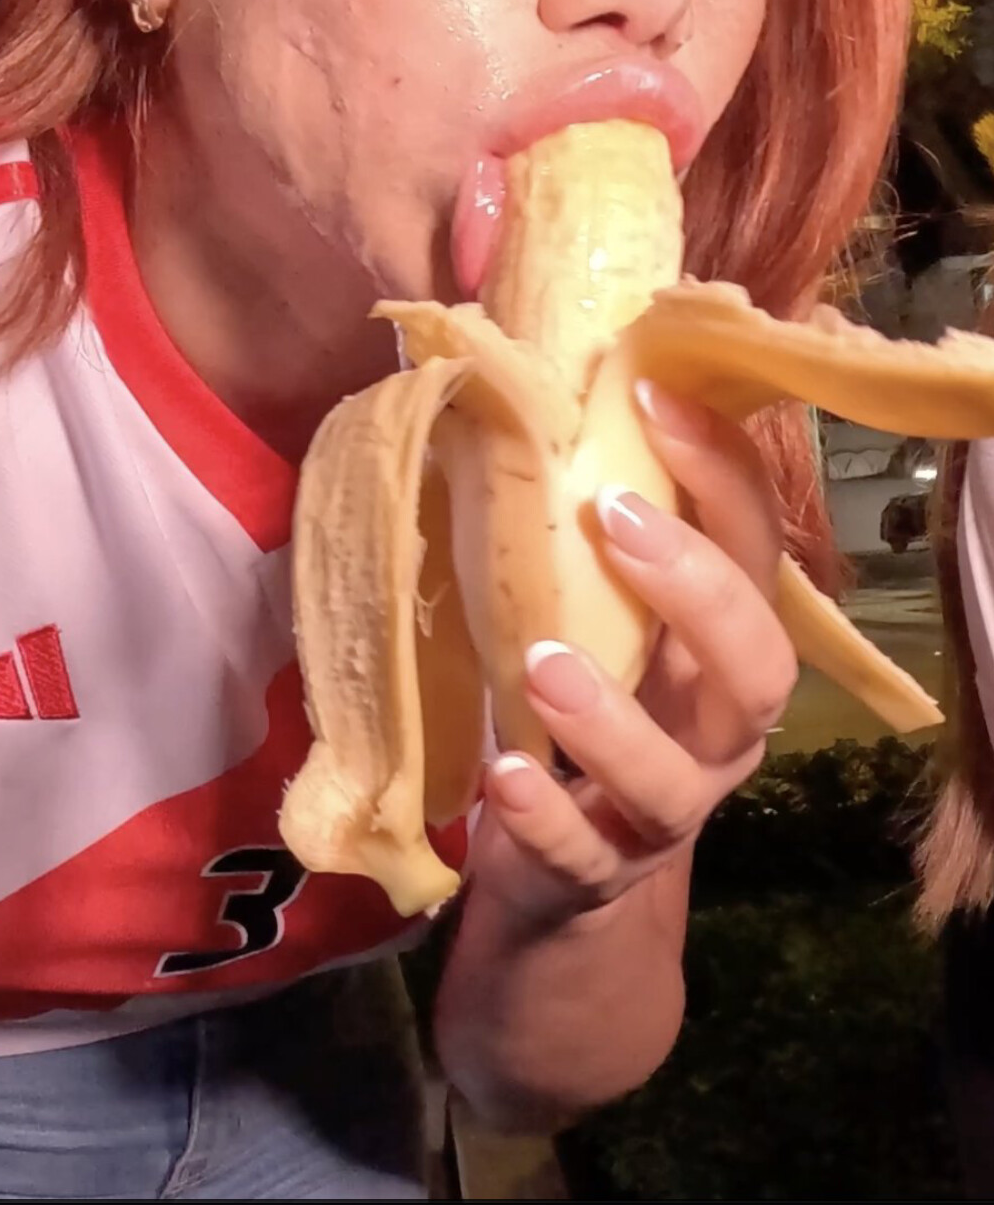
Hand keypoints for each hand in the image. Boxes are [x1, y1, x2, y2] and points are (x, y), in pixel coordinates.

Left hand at [466, 380, 796, 925]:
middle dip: (698, 589)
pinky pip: (587, 858)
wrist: (557, 874)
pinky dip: (547, 820)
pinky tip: (503, 779)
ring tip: (542, 663)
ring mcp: (664, 813)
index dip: (720, 470)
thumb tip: (504, 385)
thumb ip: (568, 530)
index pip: (753, 549)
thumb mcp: (586, 616)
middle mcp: (715, 729)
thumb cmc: (571, 705)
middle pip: (759, 666)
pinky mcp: (598, 878)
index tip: (651, 394)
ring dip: (613, 718)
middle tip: (614, 517)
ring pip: (674, 779)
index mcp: (717, 647)